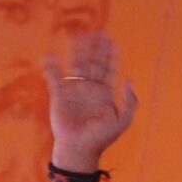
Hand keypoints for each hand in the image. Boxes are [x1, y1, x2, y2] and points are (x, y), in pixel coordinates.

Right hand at [43, 31, 137, 171]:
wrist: (80, 148)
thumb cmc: (102, 137)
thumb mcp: (122, 121)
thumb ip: (130, 102)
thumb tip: (130, 81)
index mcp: (105, 94)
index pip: (109, 70)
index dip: (111, 56)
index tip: (113, 41)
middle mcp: (90, 89)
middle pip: (93, 63)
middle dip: (95, 49)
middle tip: (97, 33)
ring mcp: (74, 90)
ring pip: (75, 65)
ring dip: (77, 51)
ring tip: (77, 36)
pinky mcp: (59, 95)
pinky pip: (54, 77)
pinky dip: (52, 66)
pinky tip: (50, 55)